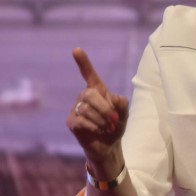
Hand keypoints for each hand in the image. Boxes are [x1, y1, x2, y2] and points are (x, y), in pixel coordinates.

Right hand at [66, 47, 128, 161]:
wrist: (108, 146)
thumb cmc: (115, 126)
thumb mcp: (124, 114)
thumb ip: (122, 104)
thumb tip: (113, 98)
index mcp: (98, 91)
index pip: (89, 74)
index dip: (83, 62)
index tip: (76, 49)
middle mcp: (84, 97)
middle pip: (90, 94)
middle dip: (104, 108)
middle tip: (113, 120)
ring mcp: (76, 109)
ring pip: (86, 109)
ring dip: (101, 120)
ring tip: (107, 127)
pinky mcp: (71, 122)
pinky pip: (81, 120)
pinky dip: (94, 127)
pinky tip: (98, 130)